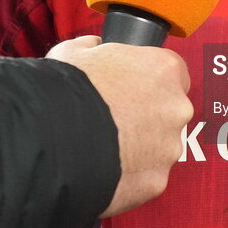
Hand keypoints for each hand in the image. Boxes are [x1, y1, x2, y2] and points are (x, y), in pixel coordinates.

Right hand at [46, 36, 192, 216]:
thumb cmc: (67, 91)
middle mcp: (176, 107)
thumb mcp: (75, 52)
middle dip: (147, 116)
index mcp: (163, 69)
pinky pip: (146, 176)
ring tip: (105, 148)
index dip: (151, 81)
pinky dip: (130, 176)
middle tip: (115, 121)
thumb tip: (93, 45)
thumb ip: (93, 46)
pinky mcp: (156, 182)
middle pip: (169, 111)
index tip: (133, 89)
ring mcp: (169, 147)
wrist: (51, 141)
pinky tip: (104, 170)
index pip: (173, 72)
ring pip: (160, 147)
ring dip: (140, 148)